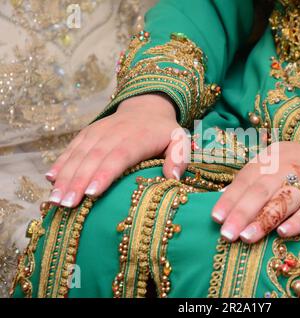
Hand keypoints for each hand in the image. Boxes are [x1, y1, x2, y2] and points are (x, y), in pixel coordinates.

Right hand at [45, 94, 188, 207]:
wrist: (147, 107)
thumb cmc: (164, 131)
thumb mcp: (179, 140)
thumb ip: (179, 157)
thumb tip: (174, 178)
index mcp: (137, 138)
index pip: (119, 156)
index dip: (104, 173)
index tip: (92, 193)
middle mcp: (114, 134)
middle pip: (93, 158)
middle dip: (78, 181)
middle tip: (66, 204)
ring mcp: (98, 132)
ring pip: (79, 154)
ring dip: (65, 176)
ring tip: (55, 199)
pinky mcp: (88, 133)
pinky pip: (72, 147)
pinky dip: (61, 162)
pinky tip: (50, 178)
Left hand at [212, 139, 299, 242]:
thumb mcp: (274, 161)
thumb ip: (252, 178)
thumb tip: (225, 195)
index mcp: (270, 159)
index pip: (246, 179)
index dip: (230, 198)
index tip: (216, 218)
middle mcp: (287, 167)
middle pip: (261, 191)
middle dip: (242, 213)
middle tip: (227, 234)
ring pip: (284, 200)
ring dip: (265, 219)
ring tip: (247, 237)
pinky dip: (299, 220)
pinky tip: (283, 233)